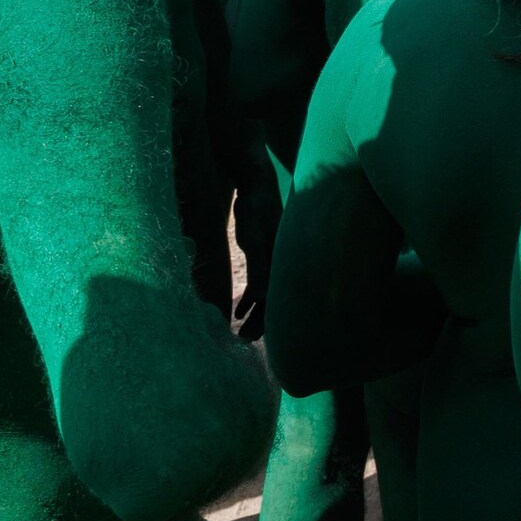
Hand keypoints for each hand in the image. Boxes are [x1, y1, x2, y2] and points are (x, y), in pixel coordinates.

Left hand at [230, 161, 280, 340]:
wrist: (257, 181)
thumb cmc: (255, 207)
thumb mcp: (253, 236)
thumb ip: (259, 266)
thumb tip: (261, 298)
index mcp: (282, 261)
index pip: (277, 300)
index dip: (266, 321)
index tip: (251, 339)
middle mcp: (282, 263)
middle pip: (274, 301)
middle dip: (260, 322)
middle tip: (243, 340)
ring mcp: (276, 259)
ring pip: (268, 294)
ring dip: (254, 313)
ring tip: (240, 329)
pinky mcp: (267, 254)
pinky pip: (262, 282)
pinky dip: (251, 298)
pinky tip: (238, 310)